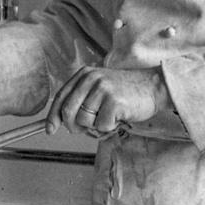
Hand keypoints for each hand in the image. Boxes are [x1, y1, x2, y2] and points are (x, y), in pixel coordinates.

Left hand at [48, 66, 171, 137]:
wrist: (154, 86)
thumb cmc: (126, 91)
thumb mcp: (100, 87)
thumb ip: (82, 99)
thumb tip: (64, 122)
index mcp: (84, 74)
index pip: (61, 97)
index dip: (53, 116)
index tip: (50, 129)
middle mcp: (91, 79)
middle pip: (68, 111)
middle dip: (73, 126)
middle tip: (85, 129)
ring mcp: (102, 89)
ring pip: (84, 121)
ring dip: (95, 126)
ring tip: (109, 116)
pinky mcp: (114, 102)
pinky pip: (101, 125)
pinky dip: (109, 127)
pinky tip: (119, 116)